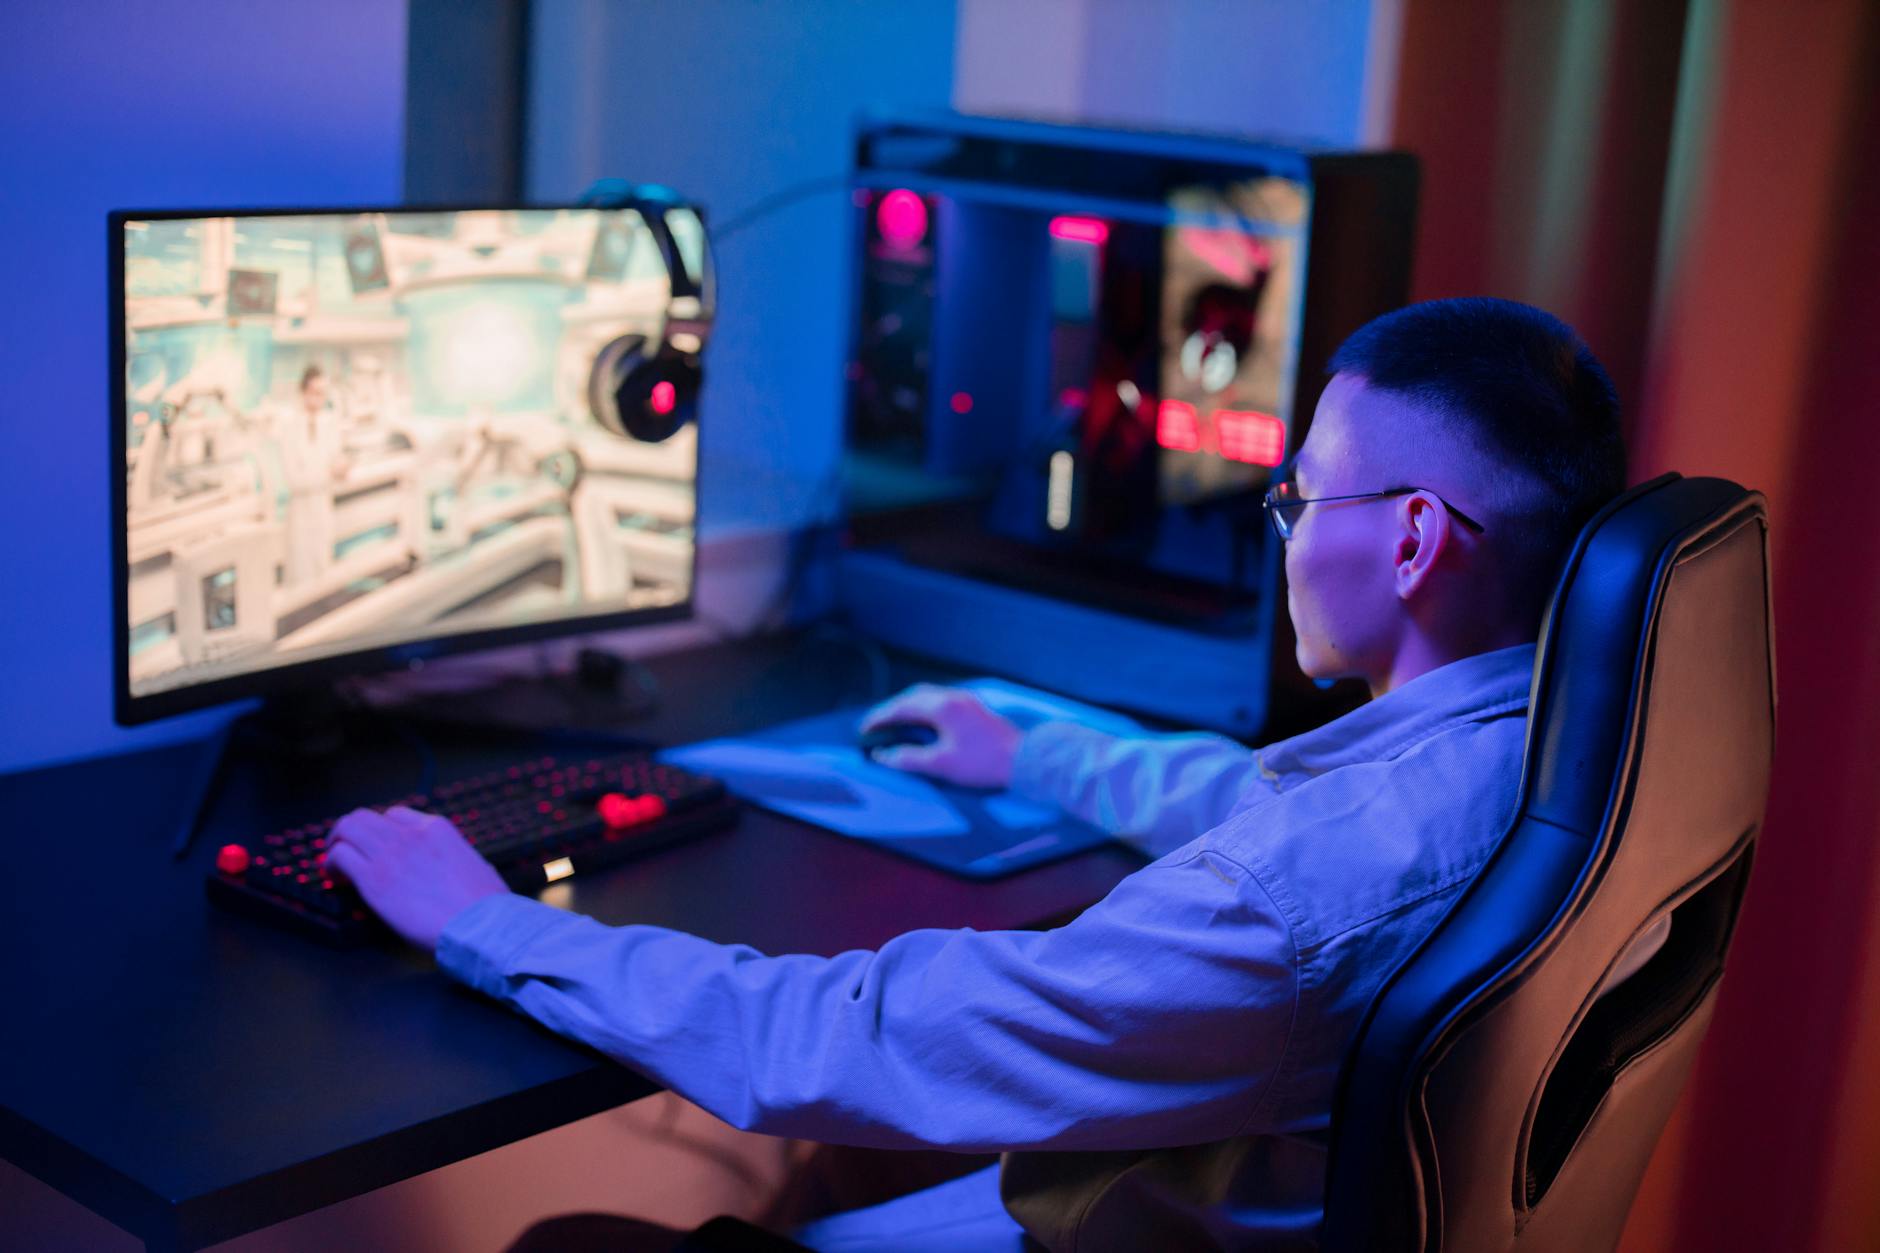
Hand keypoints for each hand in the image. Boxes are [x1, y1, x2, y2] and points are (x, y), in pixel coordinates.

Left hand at [326, 806, 509, 951]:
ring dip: (336, 843)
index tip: (376, 846)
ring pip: (347, 829)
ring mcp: (390, 854)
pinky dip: (331, 864)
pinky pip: (339, 857)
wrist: (479, 925)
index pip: (395, 815)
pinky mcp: (373, 879)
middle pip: (365, 817)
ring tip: (334, 863)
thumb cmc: (485, 905)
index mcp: (437, 829)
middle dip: (350, 831)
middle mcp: (410, 835)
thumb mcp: (477, 866)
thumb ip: (456, 859)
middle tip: (345, 848)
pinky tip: (335, 878)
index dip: (381, 830)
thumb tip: (454, 868)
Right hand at [859, 684, 1023, 788]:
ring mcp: (966, 701)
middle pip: (913, 696)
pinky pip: (942, 701)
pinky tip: (925, 723)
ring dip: (909, 707)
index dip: (880, 718)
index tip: (865, 730)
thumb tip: (883, 756)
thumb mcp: (941, 765)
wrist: (1024, 760)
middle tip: (877, 724)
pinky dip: (925, 709)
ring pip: (928, 696)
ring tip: (897, 723)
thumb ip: (908, 759)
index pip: (901, 707)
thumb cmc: (984, 763)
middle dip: (892, 709)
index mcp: (942, 708)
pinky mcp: (975, 708)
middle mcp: (953, 698)